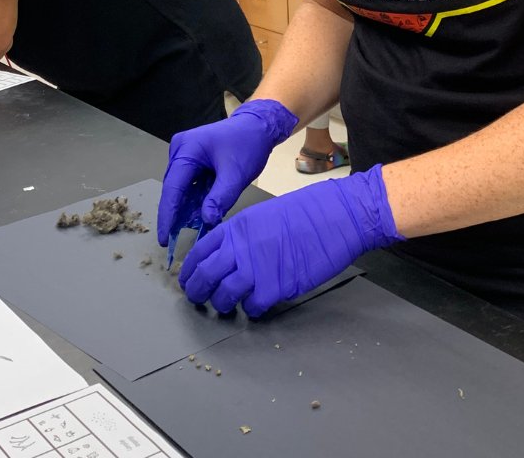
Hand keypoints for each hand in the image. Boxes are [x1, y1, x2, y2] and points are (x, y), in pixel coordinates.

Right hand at [157, 99, 297, 242]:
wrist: (259, 126)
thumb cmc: (248, 144)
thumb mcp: (236, 174)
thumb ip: (220, 197)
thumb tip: (205, 220)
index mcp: (187, 149)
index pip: (173, 188)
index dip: (168, 216)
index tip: (164, 239)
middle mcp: (180, 149)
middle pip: (174, 188)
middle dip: (176, 214)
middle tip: (175, 241)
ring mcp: (185, 153)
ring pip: (181, 187)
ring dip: (186, 208)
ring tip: (186, 232)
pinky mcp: (193, 158)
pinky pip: (189, 183)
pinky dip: (194, 199)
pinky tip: (197, 216)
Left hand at [179, 165, 402, 316]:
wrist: (335, 216)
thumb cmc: (306, 212)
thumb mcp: (264, 215)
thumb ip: (243, 236)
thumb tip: (229, 256)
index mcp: (237, 227)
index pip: (200, 252)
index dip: (190, 270)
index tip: (188, 279)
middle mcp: (240, 248)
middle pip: (204, 276)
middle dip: (197, 292)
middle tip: (198, 299)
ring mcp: (257, 269)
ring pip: (224, 297)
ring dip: (223, 305)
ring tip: (227, 306)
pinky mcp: (276, 287)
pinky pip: (253, 308)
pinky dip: (252, 311)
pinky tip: (258, 305)